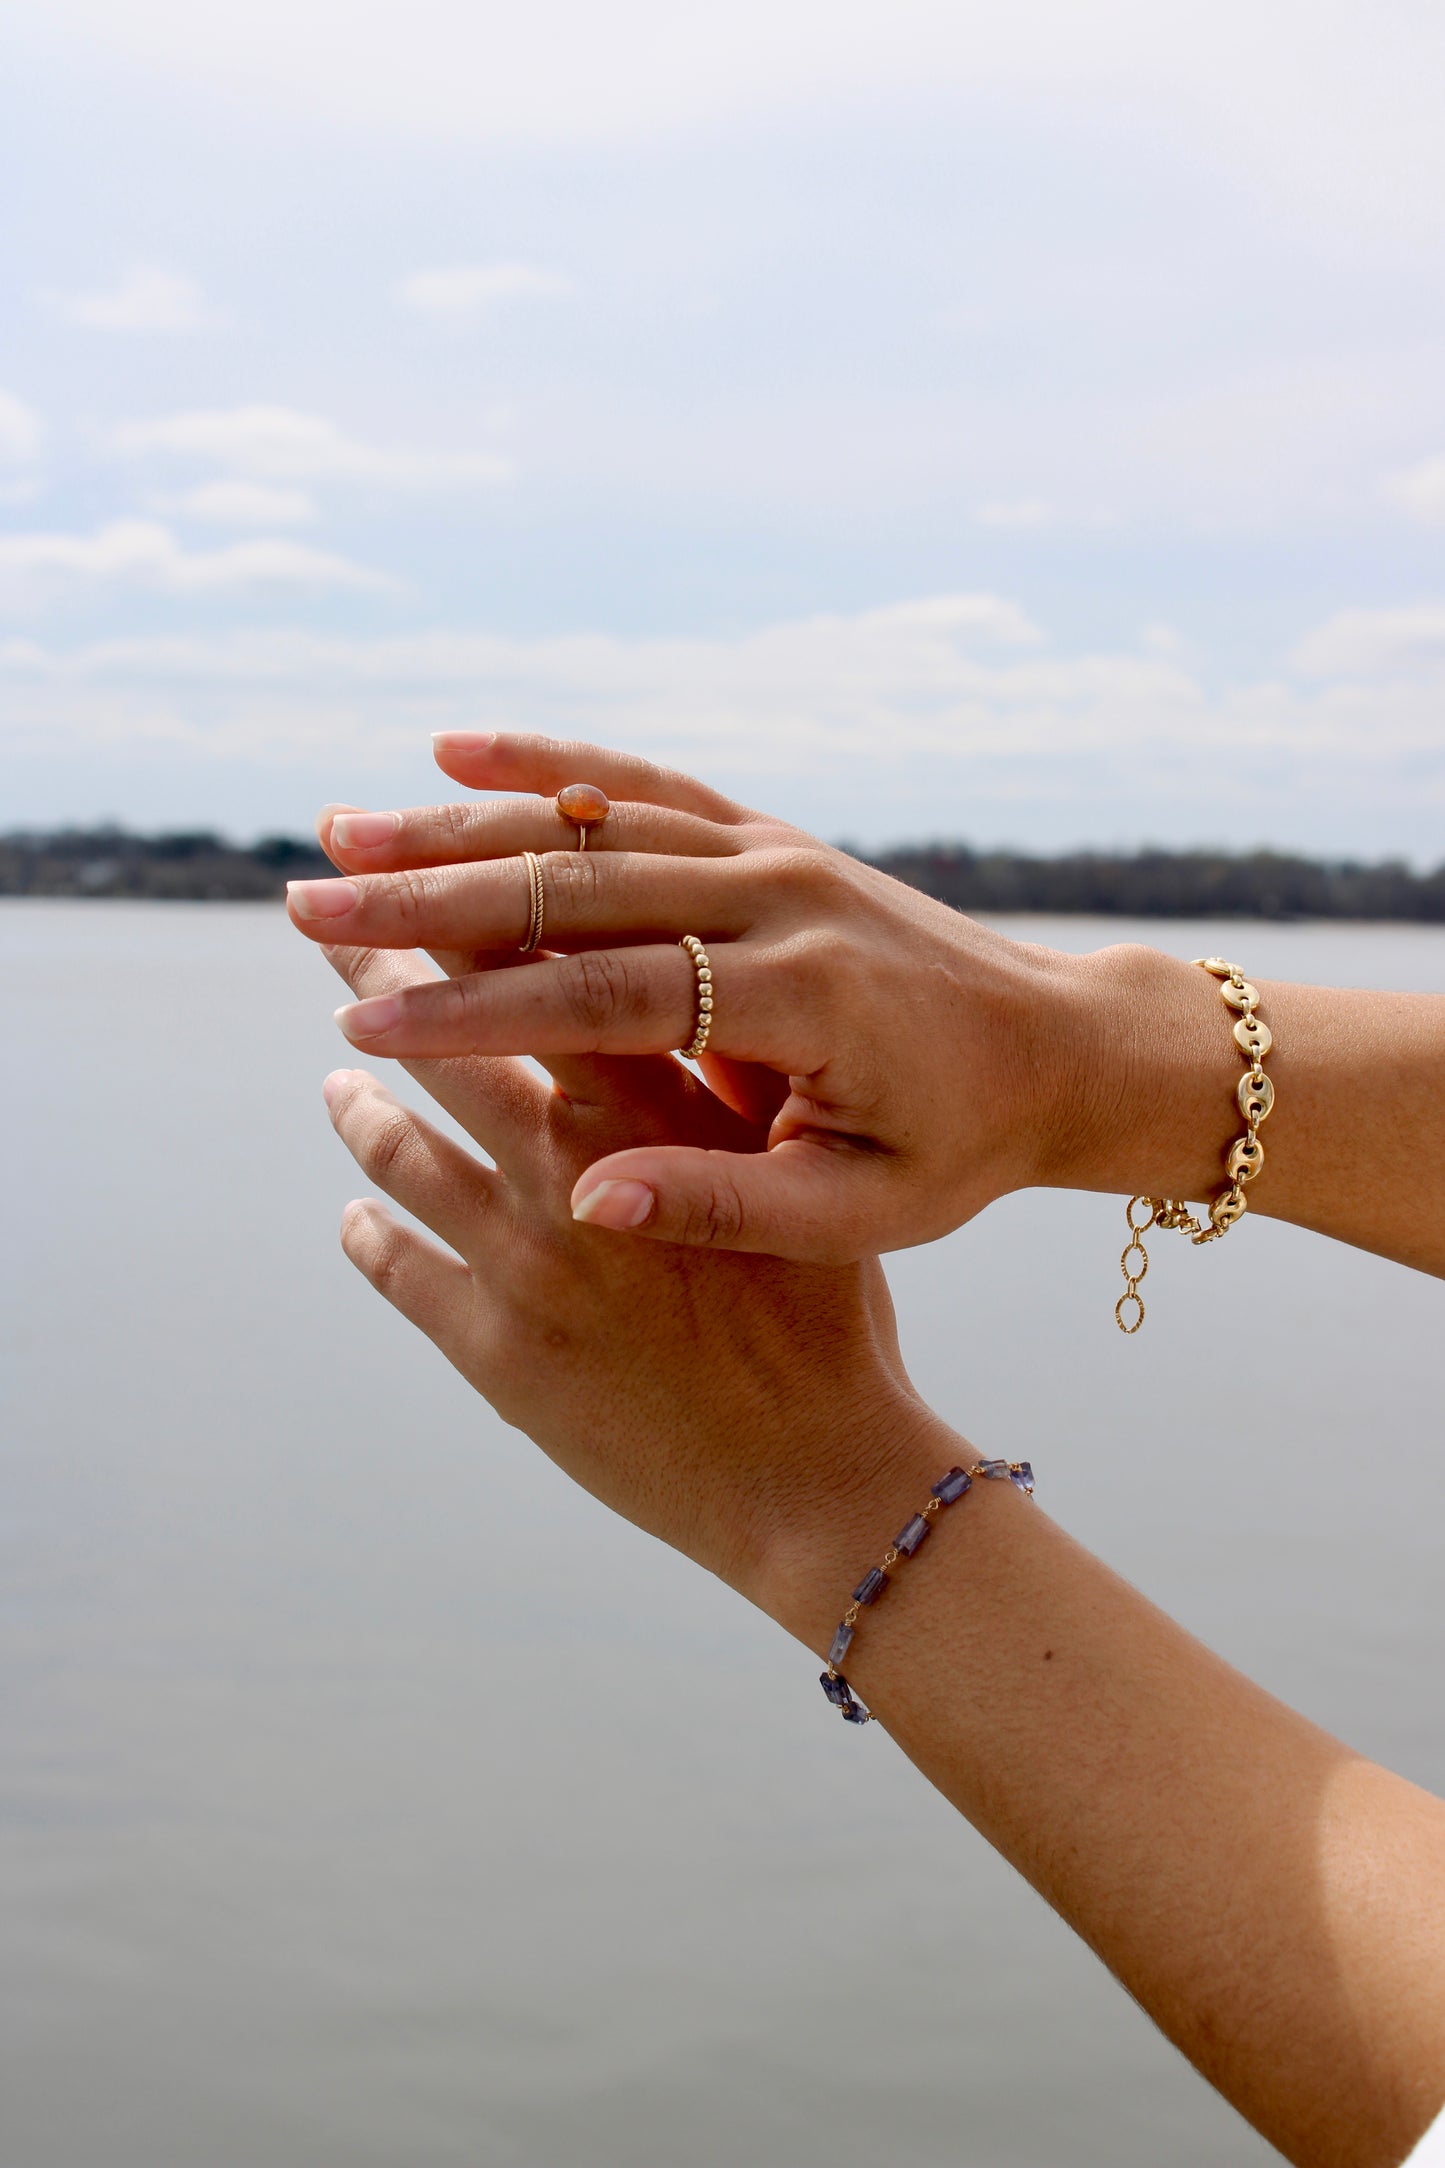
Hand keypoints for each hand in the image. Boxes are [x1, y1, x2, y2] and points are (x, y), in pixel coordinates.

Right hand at [292, 734, 1115, 1263]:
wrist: (1062, 1048)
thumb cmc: (965, 1146)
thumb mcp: (866, 1209)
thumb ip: (725, 1208)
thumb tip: (583, 1204)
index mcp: (804, 997)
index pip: (607, 998)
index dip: (479, 1012)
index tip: (367, 1021)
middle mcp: (781, 897)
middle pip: (577, 884)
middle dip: (429, 899)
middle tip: (303, 907)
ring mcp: (777, 851)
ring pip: (597, 818)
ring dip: (465, 824)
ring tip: (343, 831)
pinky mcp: (774, 836)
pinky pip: (650, 782)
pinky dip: (554, 762)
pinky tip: (460, 750)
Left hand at [313, 937, 949, 1633]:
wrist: (810, 1480)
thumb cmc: (829, 1328)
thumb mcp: (798, 1183)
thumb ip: (730, 1098)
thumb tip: (685, 1006)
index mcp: (653, 1121)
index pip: (536, 984)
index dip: (467, 920)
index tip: (415, 871)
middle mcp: (569, 1176)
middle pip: (446, 1046)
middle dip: (380, 976)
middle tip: (326, 928)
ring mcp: (520, 1265)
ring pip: (403, 1151)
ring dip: (360, 1106)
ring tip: (337, 1080)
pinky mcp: (491, 1351)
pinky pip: (400, 1268)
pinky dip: (368, 1228)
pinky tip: (354, 1212)